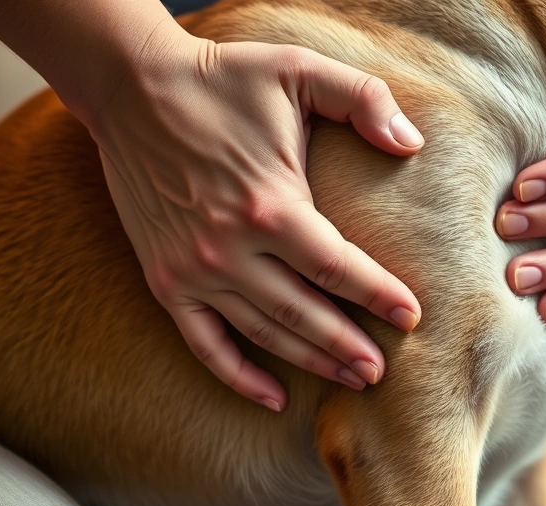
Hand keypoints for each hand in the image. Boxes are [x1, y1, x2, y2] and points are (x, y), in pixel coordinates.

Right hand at [89, 29, 423, 410]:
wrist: (131, 88)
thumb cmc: (222, 80)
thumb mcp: (298, 68)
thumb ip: (364, 99)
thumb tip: (414, 142)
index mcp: (269, 205)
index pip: (338, 268)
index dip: (379, 295)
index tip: (412, 316)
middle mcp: (229, 249)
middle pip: (304, 314)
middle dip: (349, 346)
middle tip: (383, 370)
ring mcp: (193, 270)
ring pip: (264, 334)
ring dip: (310, 361)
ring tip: (351, 379)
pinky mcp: (165, 280)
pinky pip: (204, 343)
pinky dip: (238, 375)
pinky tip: (273, 396)